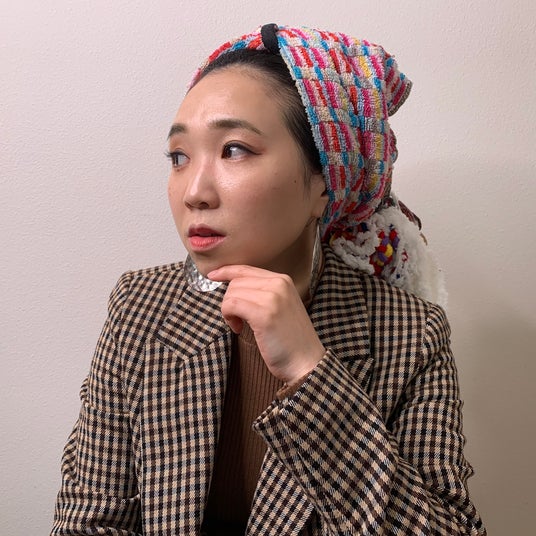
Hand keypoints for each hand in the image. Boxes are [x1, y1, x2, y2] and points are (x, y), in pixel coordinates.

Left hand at [208, 265, 325, 383]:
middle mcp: (279, 284)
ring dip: (228, 311)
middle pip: (236, 282)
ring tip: (240, 326)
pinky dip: (229, 318)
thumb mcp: (281, 307)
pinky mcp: (264, 314)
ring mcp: (272, 298)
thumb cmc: (291, 340)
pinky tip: (239, 329)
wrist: (306, 362)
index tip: (213, 276)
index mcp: (283, 280)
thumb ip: (264, 292)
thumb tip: (233, 285)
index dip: (226, 271)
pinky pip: (231, 305)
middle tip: (237, 319)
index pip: (246, 269)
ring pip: (231, 293)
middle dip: (229, 300)